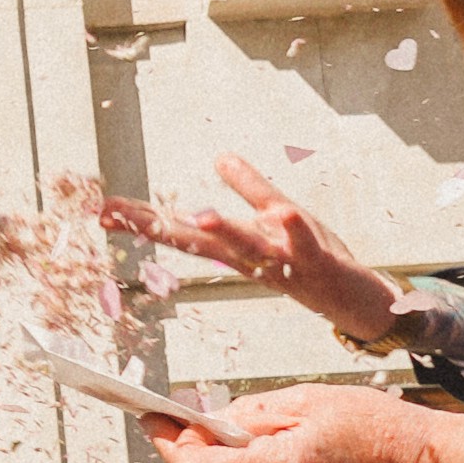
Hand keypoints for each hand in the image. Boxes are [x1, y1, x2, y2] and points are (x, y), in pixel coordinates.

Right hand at [101, 157, 404, 347]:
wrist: (362, 305)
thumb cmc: (320, 261)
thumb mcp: (283, 218)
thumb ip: (253, 188)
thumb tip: (221, 158)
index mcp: (238, 247)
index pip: (182, 230)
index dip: (142, 219)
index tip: (101, 210)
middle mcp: (251, 259)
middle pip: (199, 240)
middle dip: (156, 226)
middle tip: (115, 214)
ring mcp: (283, 263)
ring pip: (247, 247)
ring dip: (223, 233)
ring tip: (199, 215)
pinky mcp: (317, 263)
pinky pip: (303, 244)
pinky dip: (293, 229)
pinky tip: (283, 212)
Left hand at [148, 384, 463, 462]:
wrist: (418, 461)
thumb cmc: (373, 425)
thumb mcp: (302, 400)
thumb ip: (245, 416)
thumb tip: (205, 424)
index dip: (172, 445)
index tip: (158, 422)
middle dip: (185, 457)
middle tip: (176, 429)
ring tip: (212, 444)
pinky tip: (246, 460)